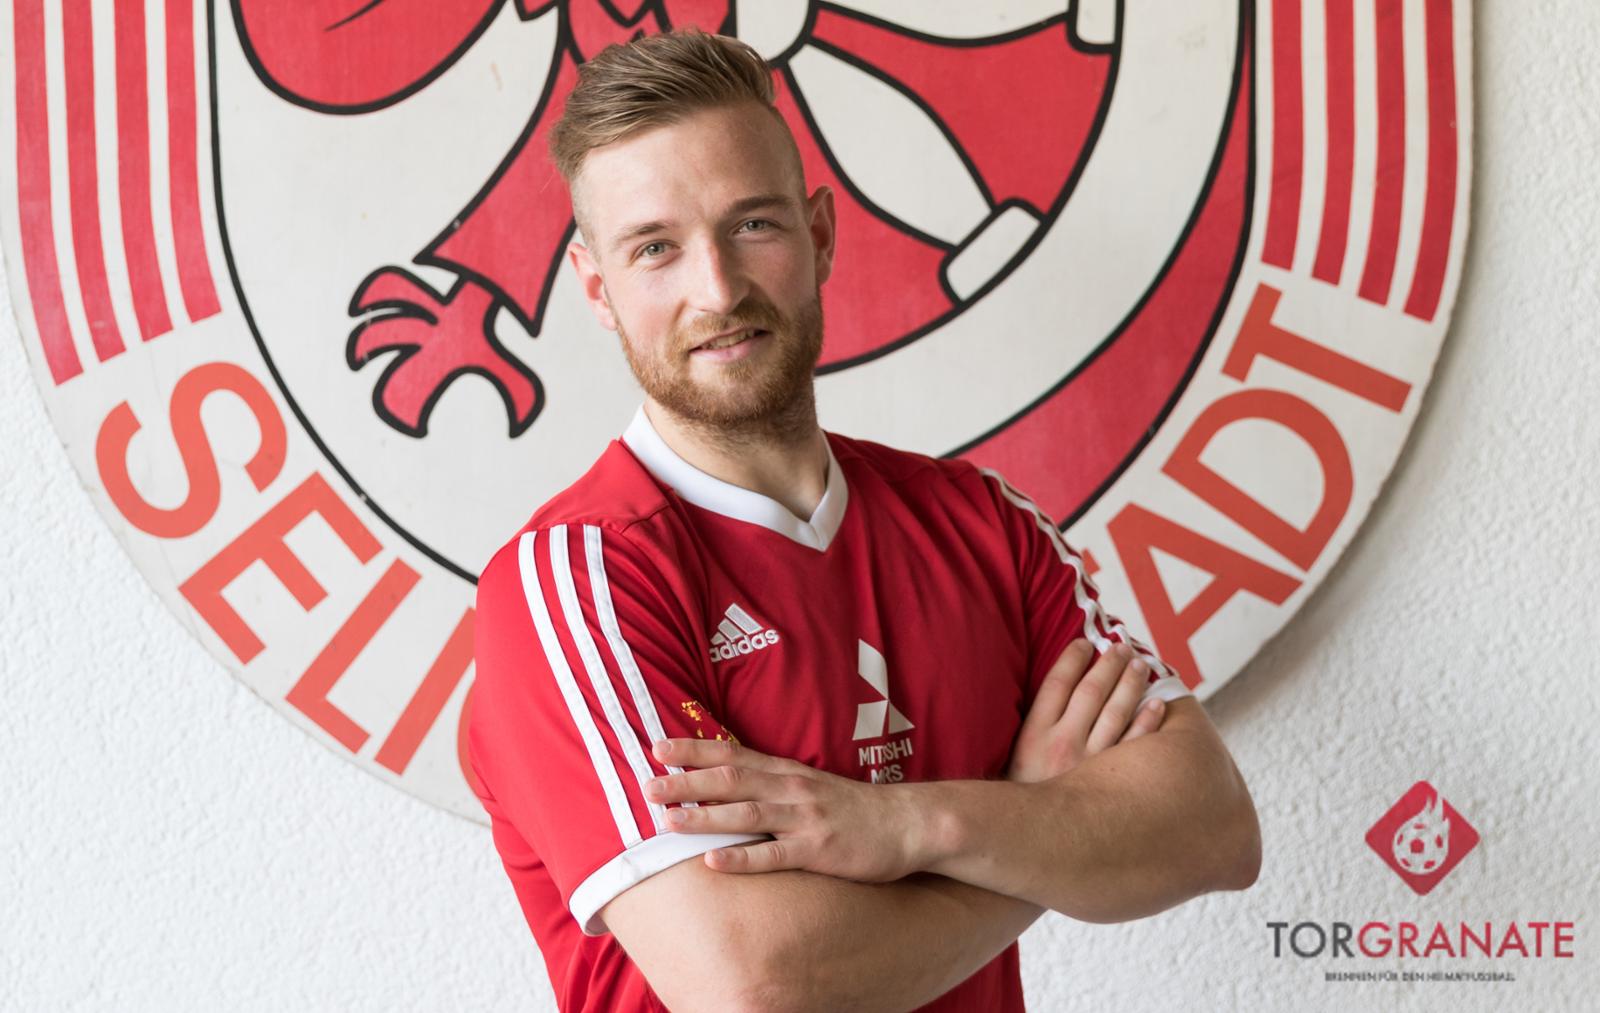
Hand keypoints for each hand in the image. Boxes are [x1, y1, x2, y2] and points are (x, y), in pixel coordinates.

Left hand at [644, 737, 926, 880]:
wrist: (909, 823)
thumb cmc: (854, 809)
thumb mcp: (810, 785)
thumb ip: (772, 782)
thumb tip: (727, 781)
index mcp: (787, 771)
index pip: (732, 754)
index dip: (694, 749)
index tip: (657, 746)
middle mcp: (791, 789)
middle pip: (731, 780)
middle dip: (686, 782)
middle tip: (646, 785)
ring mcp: (805, 820)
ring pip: (746, 815)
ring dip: (705, 817)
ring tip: (668, 822)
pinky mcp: (819, 851)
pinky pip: (774, 856)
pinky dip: (742, 857)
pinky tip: (713, 862)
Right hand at [1004, 639, 1166, 783]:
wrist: (1030, 845)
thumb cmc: (1023, 796)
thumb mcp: (1015, 757)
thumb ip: (1032, 725)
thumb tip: (1054, 688)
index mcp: (1033, 735)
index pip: (1057, 683)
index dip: (1073, 657)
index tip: (1084, 642)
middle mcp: (1062, 746)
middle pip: (1091, 692)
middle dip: (1107, 664)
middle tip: (1120, 646)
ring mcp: (1090, 766)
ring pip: (1116, 713)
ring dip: (1130, 684)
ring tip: (1140, 664)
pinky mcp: (1113, 786)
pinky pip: (1136, 746)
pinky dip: (1148, 721)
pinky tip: (1156, 704)